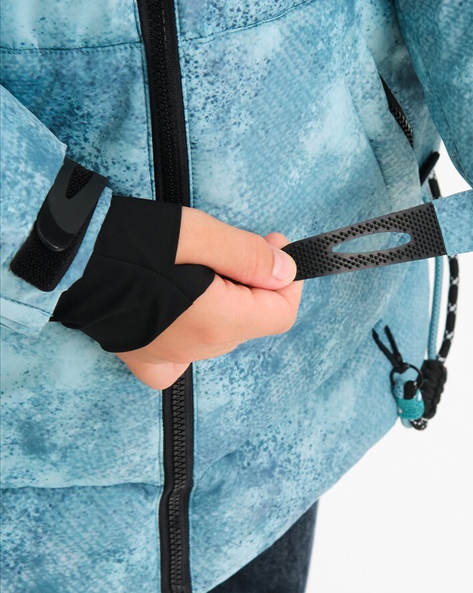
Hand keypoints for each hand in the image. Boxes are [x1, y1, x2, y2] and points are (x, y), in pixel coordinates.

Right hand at [116, 207, 301, 389]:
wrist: (66, 259)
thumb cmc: (127, 241)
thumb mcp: (197, 233)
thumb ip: (248, 255)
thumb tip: (286, 272)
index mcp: (218, 322)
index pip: (282, 314)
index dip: (287, 278)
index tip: (274, 244)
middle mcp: (198, 350)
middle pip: (252, 321)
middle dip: (255, 283)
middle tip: (235, 246)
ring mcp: (170, 359)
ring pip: (221, 335)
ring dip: (225, 302)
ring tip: (200, 267)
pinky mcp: (144, 359)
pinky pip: (182, 359)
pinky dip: (192, 335)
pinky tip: (182, 311)